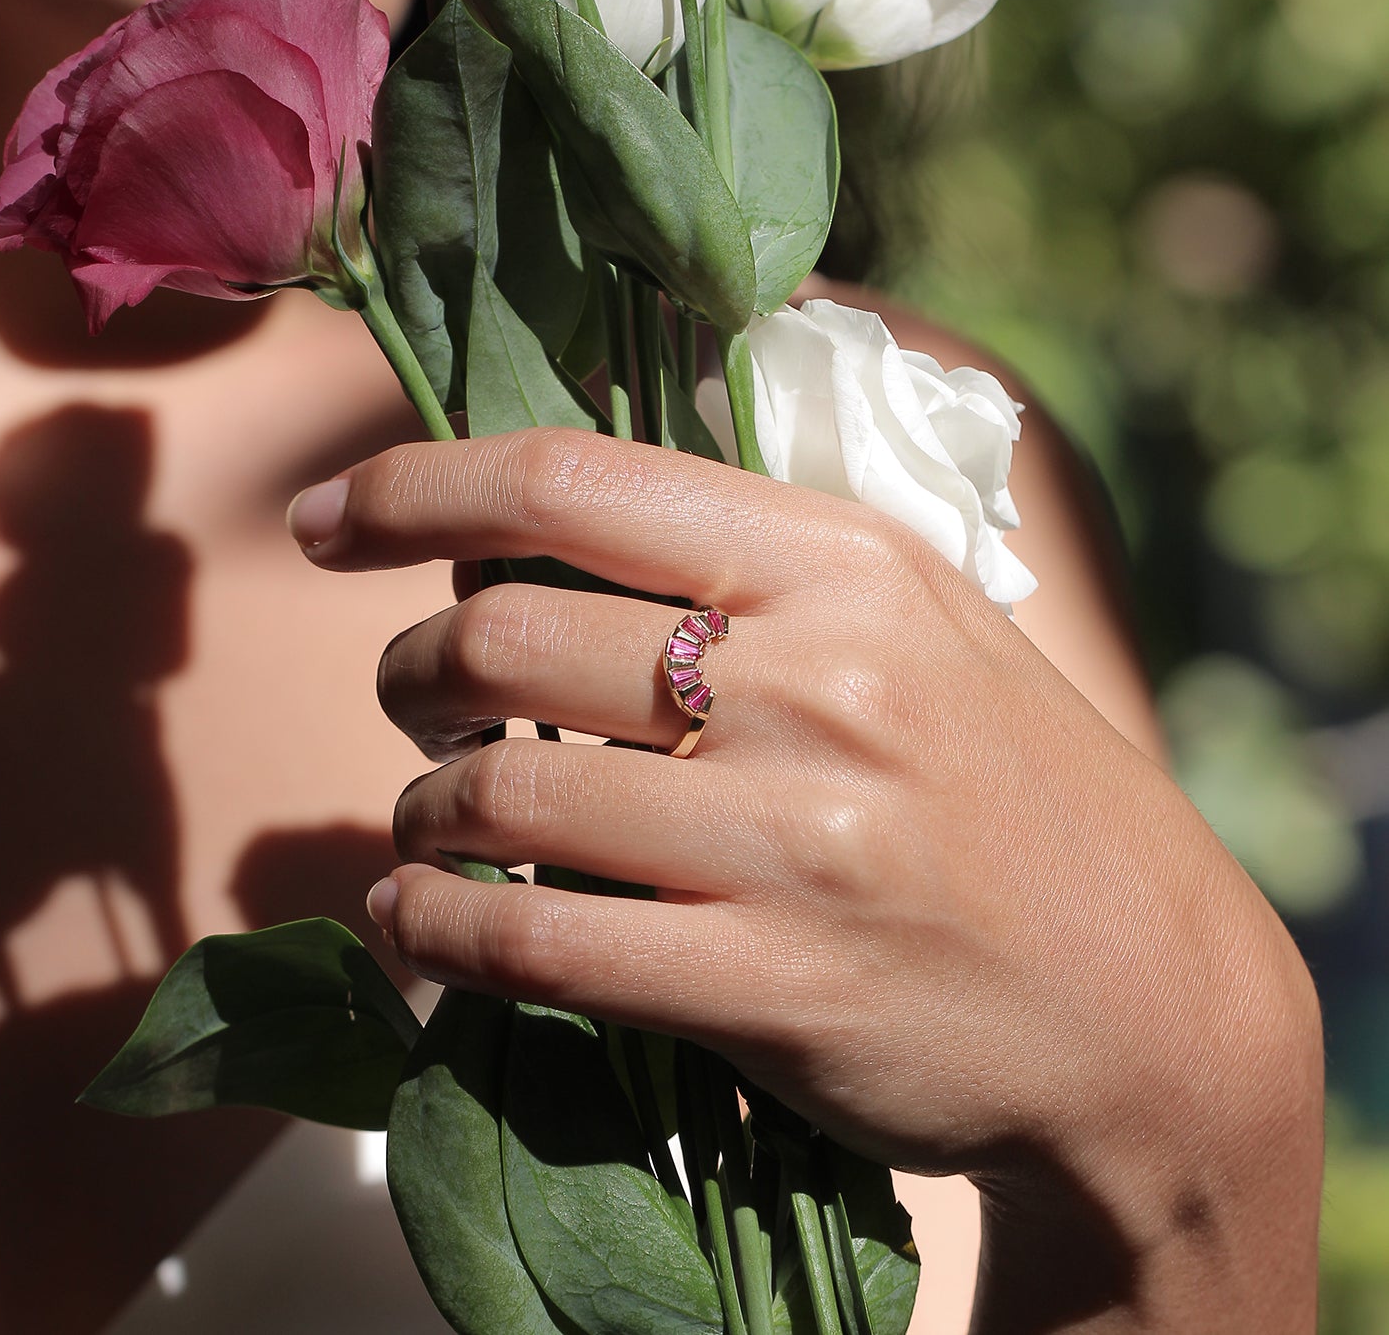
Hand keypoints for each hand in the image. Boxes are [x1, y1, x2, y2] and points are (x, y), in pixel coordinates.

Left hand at [288, 427, 1320, 1332]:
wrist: (1147, 998)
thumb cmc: (1009, 789)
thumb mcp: (912, 618)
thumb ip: (749, 557)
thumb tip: (543, 515)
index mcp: (838, 561)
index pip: (566, 480)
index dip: (414, 486)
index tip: (329, 518)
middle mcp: (811, 682)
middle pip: (501, 637)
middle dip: (410, 674)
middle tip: (413, 702)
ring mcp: (790, 840)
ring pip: (496, 794)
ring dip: (418, 809)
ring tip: (427, 821)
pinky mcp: (768, 986)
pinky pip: (527, 944)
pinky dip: (431, 931)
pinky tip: (417, 925)